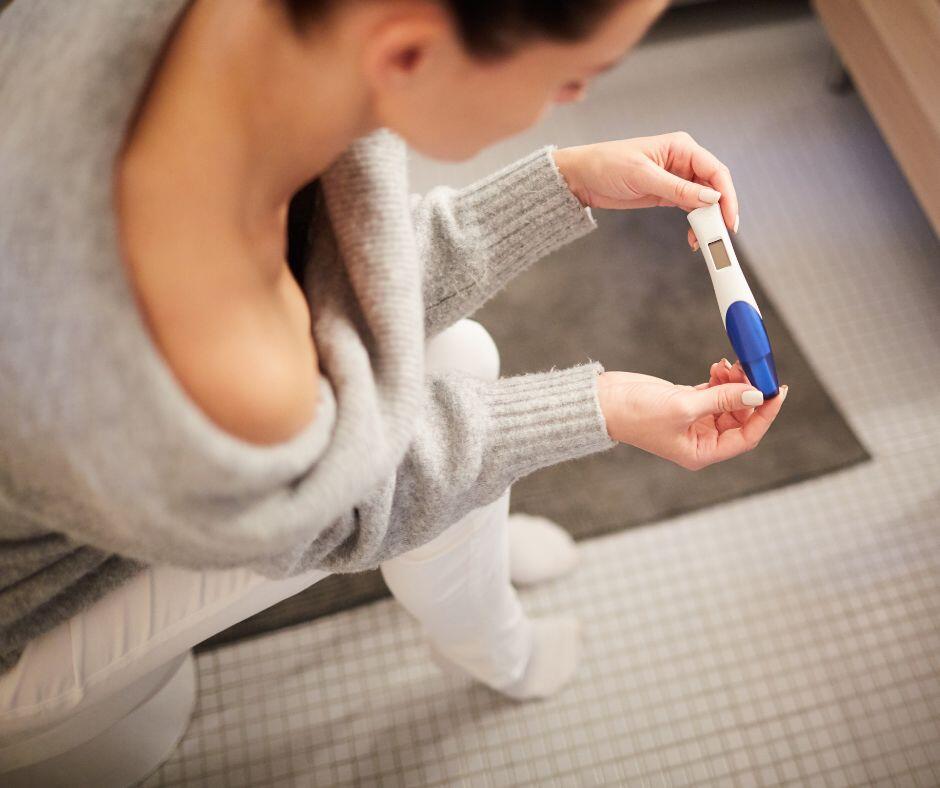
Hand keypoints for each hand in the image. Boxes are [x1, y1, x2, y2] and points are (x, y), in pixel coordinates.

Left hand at [553, 132, 739, 249]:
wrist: (582, 177)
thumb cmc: (607, 165)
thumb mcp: (642, 175)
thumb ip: (678, 188)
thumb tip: (711, 198)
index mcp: (681, 147)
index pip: (715, 171)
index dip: (727, 195)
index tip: (729, 219)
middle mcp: (682, 161)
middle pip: (714, 187)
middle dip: (720, 211)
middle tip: (720, 235)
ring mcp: (676, 178)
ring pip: (703, 200)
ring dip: (707, 220)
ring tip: (705, 240)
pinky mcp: (666, 194)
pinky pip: (689, 208)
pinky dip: (694, 222)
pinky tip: (694, 236)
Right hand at [596, 358, 787, 470]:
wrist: (603, 402)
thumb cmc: (636, 414)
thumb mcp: (683, 407)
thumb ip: (722, 399)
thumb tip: (756, 394)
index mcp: (701, 452)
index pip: (746, 436)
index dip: (765, 414)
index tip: (776, 391)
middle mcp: (701, 439)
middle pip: (741, 417)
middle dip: (748, 393)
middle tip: (752, 368)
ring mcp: (694, 420)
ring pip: (729, 401)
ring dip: (734, 382)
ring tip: (728, 364)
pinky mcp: (686, 402)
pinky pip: (715, 391)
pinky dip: (721, 378)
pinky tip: (718, 366)